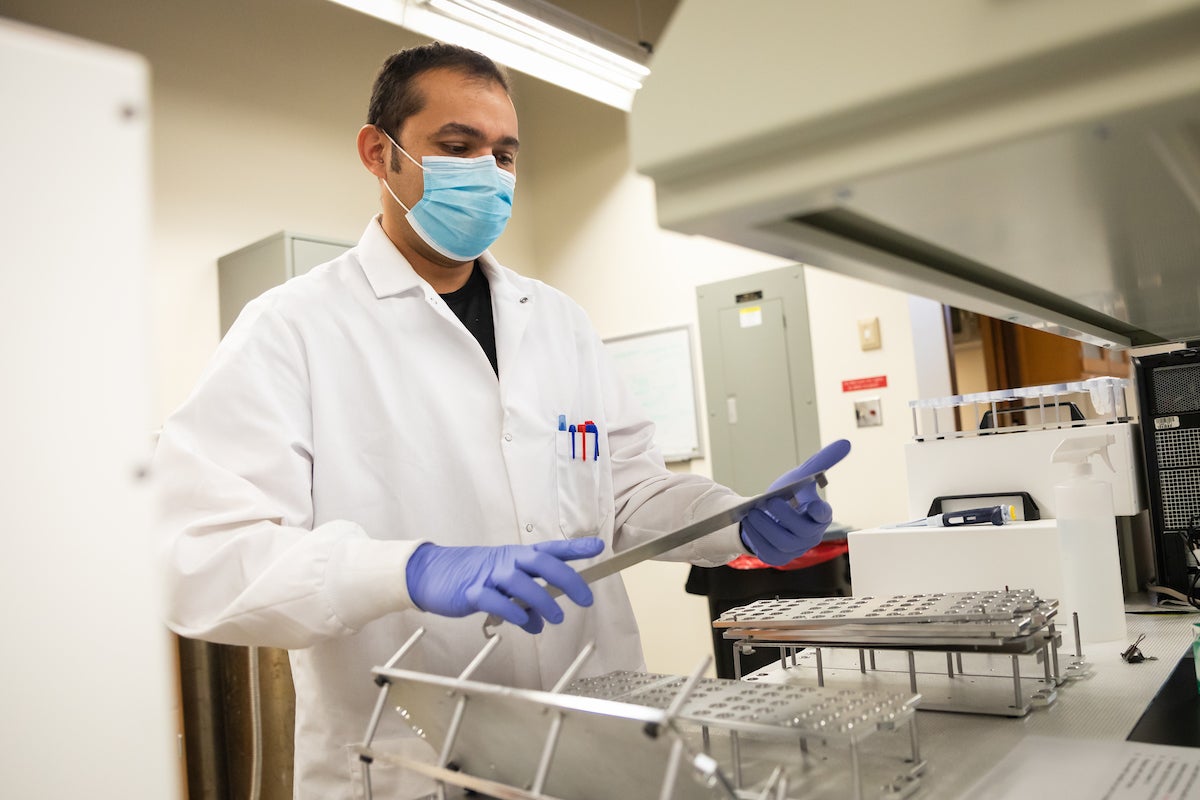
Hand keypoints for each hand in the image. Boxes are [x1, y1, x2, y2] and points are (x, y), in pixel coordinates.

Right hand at [405, 537, 604, 633]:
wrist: (431, 574)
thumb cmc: (472, 577)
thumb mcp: (503, 587)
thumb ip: (526, 604)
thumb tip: (541, 623)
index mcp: (517, 556)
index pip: (551, 549)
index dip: (574, 548)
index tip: (598, 547)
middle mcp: (507, 561)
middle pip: (542, 562)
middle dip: (567, 578)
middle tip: (586, 599)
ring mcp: (489, 575)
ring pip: (521, 582)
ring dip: (542, 601)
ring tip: (557, 619)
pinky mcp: (471, 592)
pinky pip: (495, 601)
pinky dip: (512, 612)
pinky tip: (523, 623)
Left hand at [740, 440, 850, 565]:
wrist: (766, 515)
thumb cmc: (788, 496)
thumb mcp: (800, 476)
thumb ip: (821, 462)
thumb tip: (845, 443)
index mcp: (820, 515)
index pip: (824, 515)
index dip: (820, 511)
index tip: (814, 503)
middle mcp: (811, 534)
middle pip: (801, 530)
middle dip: (784, 516)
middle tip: (768, 501)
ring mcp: (795, 548)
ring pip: (783, 542)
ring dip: (766, 527)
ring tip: (752, 512)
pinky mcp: (778, 557)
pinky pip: (769, 553)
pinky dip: (757, 538)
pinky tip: (748, 524)